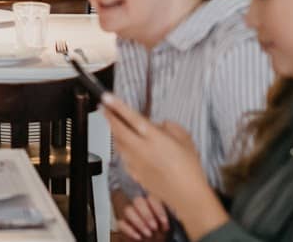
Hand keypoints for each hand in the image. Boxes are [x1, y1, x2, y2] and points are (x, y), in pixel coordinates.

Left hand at [104, 95, 225, 236]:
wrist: (187, 196)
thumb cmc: (190, 168)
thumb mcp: (185, 139)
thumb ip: (170, 127)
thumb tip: (159, 124)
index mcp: (155, 138)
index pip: (132, 118)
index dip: (117, 106)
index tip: (106, 97)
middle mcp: (142, 149)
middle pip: (118, 130)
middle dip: (108, 117)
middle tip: (103, 107)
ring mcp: (136, 163)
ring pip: (118, 143)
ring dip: (113, 132)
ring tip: (112, 123)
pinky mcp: (135, 174)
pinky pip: (123, 157)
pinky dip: (121, 148)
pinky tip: (124, 144)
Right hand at [116, 195, 170, 241]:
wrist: (149, 241)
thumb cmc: (157, 233)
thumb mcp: (163, 227)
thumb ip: (163, 221)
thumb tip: (165, 219)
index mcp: (150, 204)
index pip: (151, 199)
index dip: (158, 210)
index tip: (164, 223)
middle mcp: (138, 206)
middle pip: (138, 201)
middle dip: (147, 215)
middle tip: (154, 227)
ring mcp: (129, 215)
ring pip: (128, 210)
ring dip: (139, 222)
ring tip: (148, 234)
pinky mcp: (122, 224)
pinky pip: (121, 223)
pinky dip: (130, 231)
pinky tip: (138, 237)